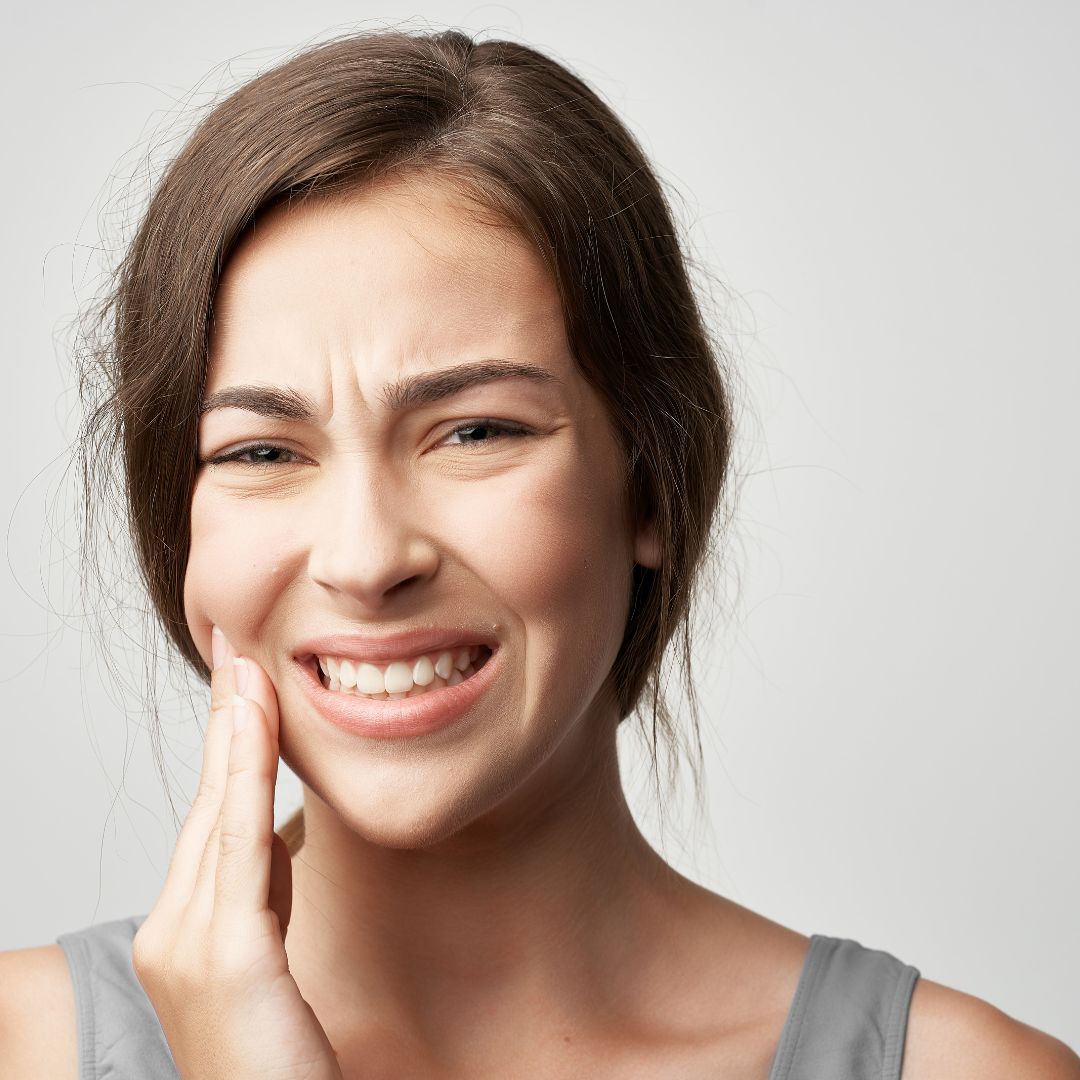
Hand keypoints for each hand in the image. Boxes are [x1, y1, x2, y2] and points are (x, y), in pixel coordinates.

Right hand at [132, 626, 342, 1079]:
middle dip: (227, 722)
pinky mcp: (225, 958)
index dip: (226, 744)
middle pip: (211, 802)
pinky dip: (248, 775)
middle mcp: (171, 932)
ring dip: (237, 731)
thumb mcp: (267, 956)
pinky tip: (255, 722)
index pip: (211, 816)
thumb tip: (272, 828)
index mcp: (183, 929)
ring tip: (248, 665)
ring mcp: (189, 946)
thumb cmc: (278, 1055)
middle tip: (239, 650)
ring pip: (222, 811)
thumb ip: (260, 893)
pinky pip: (242, 845)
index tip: (240, 681)